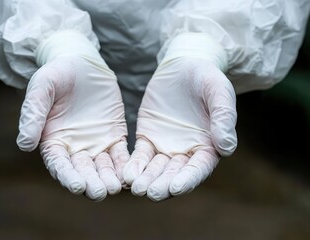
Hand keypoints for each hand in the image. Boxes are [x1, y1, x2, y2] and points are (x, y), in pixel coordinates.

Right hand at [16, 51, 128, 200]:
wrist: (81, 63)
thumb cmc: (56, 74)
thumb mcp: (42, 88)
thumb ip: (33, 114)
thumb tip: (23, 144)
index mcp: (53, 141)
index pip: (59, 164)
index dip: (67, 176)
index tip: (76, 186)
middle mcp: (75, 148)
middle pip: (82, 171)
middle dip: (90, 183)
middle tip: (99, 193)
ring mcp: (96, 144)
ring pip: (103, 167)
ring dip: (109, 178)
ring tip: (115, 187)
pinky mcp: (114, 136)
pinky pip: (120, 154)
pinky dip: (124, 165)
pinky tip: (130, 173)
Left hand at [123, 48, 236, 200]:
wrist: (184, 65)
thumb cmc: (208, 78)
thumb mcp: (219, 92)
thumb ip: (224, 118)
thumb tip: (226, 147)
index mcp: (208, 146)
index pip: (198, 168)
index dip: (188, 179)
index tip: (176, 188)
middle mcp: (186, 152)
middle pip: (174, 174)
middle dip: (163, 185)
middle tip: (151, 193)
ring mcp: (165, 147)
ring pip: (155, 168)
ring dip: (146, 179)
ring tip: (135, 187)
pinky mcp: (148, 138)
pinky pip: (140, 155)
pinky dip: (134, 165)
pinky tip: (126, 173)